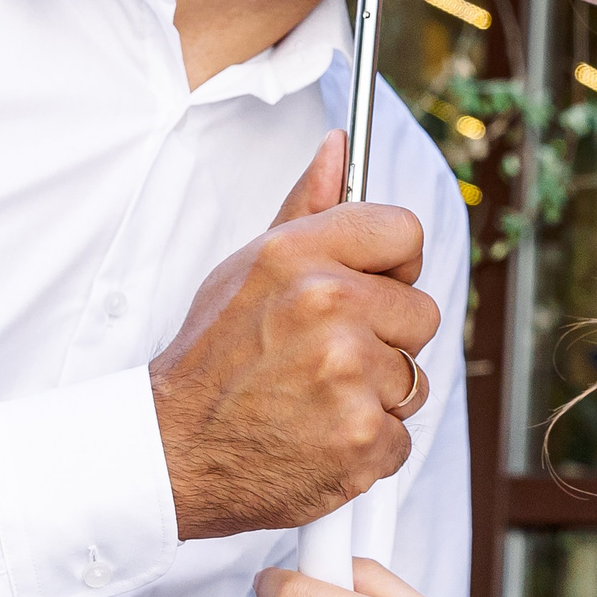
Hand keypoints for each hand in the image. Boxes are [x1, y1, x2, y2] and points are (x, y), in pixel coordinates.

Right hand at [149, 130, 438, 538]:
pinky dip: (369, 444)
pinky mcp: (363, 438)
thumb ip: (307, 208)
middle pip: (420, 310)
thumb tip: (339, 147)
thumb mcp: (249, 267)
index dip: (394, 261)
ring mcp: (349, 375)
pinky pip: (403, 435)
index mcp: (299, 255)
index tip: (376, 281)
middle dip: (385, 336)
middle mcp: (328, 306)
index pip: (403, 230)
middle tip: (327, 354)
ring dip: (377, 393)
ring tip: (317, 397)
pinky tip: (320, 434)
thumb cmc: (214, 357)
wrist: (176, 449)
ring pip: (415, 377)